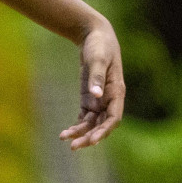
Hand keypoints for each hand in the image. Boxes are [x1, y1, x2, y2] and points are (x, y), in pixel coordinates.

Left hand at [60, 20, 124, 149]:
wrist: (96, 35)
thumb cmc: (100, 46)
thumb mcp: (97, 59)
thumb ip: (96, 77)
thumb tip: (96, 96)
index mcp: (117, 91)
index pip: (114, 117)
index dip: (104, 131)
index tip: (92, 141)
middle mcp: (110, 98)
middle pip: (102, 124)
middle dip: (90, 136)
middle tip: (73, 147)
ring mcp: (100, 99)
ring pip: (92, 123)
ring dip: (81, 133)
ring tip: (64, 139)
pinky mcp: (90, 97)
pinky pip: (85, 117)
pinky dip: (77, 125)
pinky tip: (66, 133)